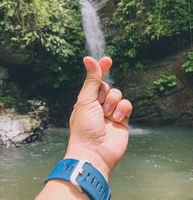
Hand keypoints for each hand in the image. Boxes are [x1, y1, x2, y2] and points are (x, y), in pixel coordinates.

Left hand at [65, 56, 132, 179]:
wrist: (95, 152)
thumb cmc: (85, 127)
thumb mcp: (86, 100)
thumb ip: (92, 79)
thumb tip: (89, 59)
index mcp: (87, 100)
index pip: (95, 80)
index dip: (101, 69)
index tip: (108, 60)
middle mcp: (98, 105)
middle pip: (108, 86)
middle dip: (104, 93)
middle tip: (99, 105)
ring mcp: (110, 112)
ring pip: (118, 95)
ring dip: (112, 102)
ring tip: (107, 115)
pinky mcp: (122, 119)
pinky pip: (127, 105)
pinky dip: (122, 109)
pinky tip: (116, 118)